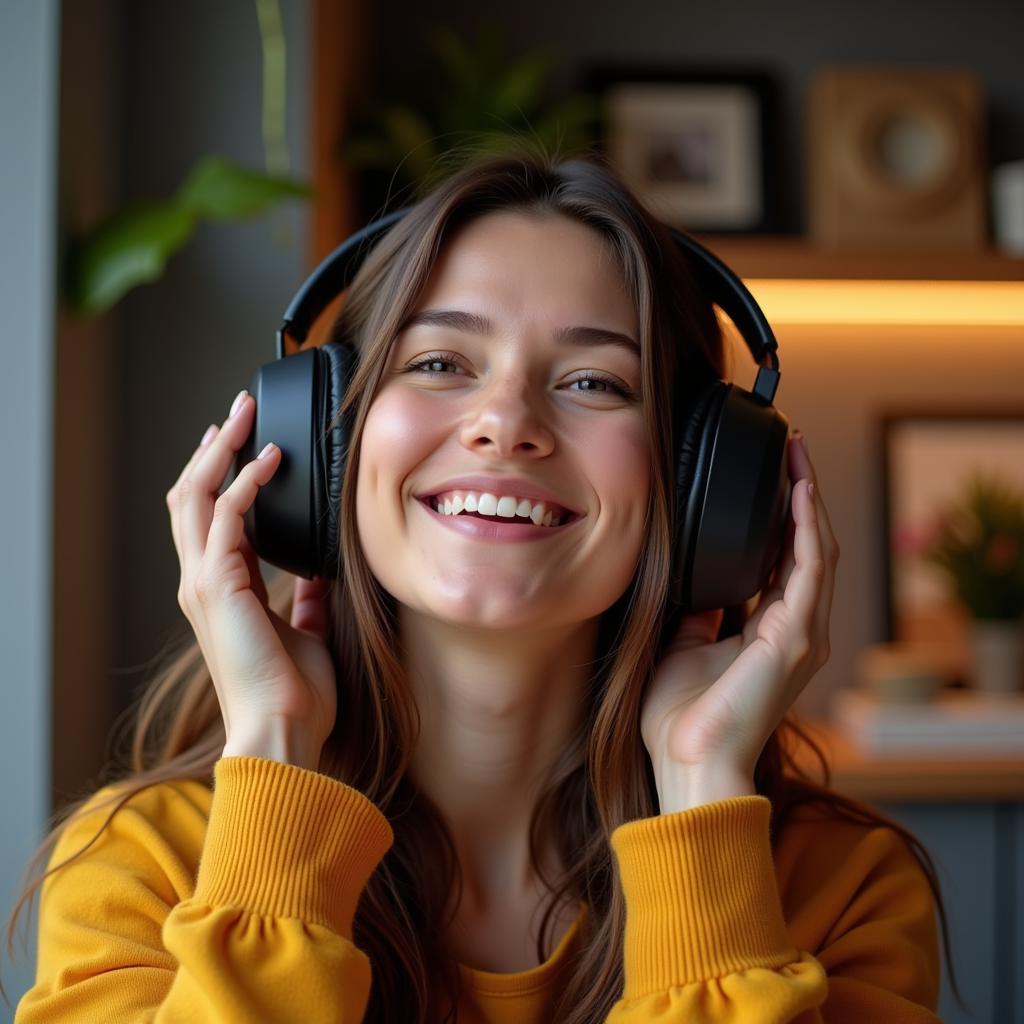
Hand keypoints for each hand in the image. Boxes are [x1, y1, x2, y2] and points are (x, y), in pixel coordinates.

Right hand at [166, 390, 338, 768]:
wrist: (285, 730)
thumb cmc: (296, 692)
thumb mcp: (307, 628)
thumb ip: (305, 595)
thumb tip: (318, 566)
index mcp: (222, 590)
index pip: (211, 518)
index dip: (223, 477)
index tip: (244, 445)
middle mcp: (203, 581)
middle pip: (192, 498)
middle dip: (214, 450)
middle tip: (239, 412)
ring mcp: (204, 583)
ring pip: (197, 499)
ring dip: (221, 453)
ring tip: (244, 418)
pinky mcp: (218, 587)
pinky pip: (226, 521)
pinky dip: (246, 486)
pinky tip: (269, 461)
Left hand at [640, 431, 838, 810]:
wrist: (687, 761)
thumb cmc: (680, 715)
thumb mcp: (682, 644)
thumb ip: (699, 610)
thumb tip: (695, 576)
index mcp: (769, 631)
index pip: (783, 559)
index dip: (779, 515)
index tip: (767, 474)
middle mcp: (795, 629)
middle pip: (805, 545)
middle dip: (799, 494)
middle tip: (788, 449)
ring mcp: (802, 633)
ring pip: (815, 549)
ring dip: (807, 499)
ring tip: (796, 456)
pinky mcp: (797, 638)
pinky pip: (809, 568)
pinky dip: (805, 527)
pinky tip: (798, 492)